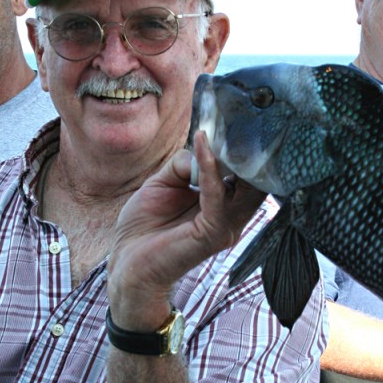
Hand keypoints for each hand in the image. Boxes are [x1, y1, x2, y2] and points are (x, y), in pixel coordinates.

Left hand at [107, 132, 264, 328]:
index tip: (241, 118)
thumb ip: (183, 165)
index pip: (248, 175)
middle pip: (255, 180)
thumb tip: (202, 148)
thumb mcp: (162, 184)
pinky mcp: (211, 235)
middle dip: (249, 149)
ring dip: (232, 155)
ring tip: (225, 127)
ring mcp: (225, 227)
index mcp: (224, 206)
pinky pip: (217, 197)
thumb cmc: (144, 228)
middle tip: (243, 116)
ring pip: (244, 188)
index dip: (246, 149)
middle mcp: (231, 217)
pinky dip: (210, 169)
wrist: (127, 265)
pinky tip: (203, 148)